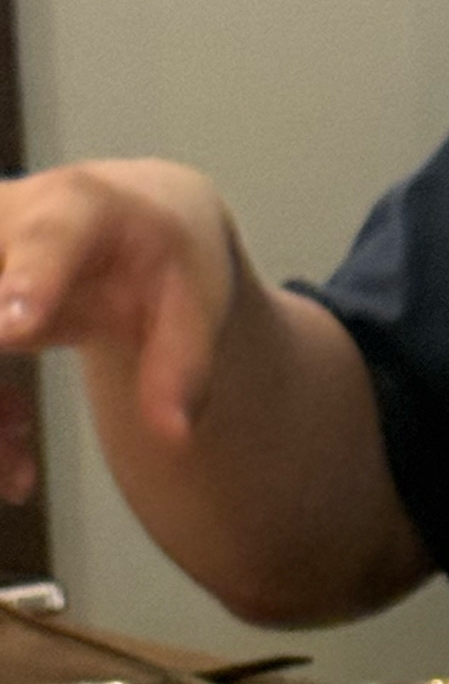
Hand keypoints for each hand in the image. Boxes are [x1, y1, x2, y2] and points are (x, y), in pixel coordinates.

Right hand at [0, 161, 243, 488]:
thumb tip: (173, 435)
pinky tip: (16, 461)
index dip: (29, 281)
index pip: (49, 239)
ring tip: (21, 476)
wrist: (134, 219)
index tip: (13, 329)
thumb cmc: (169, 260)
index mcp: (80, 207)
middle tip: (17, 468)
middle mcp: (10, 213)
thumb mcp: (195, 306)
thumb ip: (183, 366)